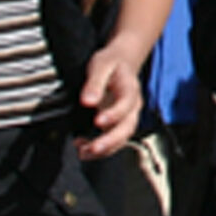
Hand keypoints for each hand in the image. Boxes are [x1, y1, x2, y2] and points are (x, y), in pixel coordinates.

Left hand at [74, 41, 146, 159]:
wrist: (122, 63)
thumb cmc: (111, 63)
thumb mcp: (100, 65)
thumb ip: (94, 83)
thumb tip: (87, 101)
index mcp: (130, 88)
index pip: (127, 103)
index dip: (114, 114)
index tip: (98, 121)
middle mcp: (132, 106)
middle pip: (128, 127)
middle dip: (110, 140)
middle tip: (92, 147)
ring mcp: (127, 117)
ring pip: (122, 138)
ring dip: (104, 149)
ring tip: (83, 152)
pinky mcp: (119, 124)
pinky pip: (114, 141)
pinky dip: (101, 149)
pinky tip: (83, 148)